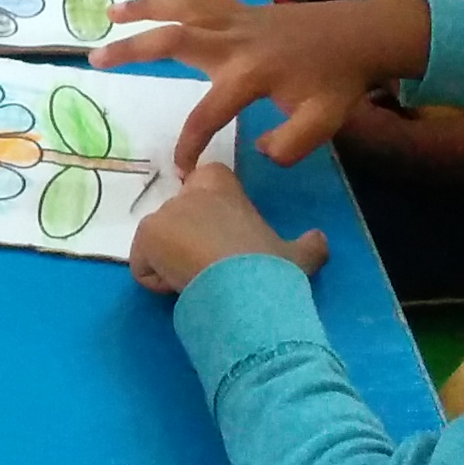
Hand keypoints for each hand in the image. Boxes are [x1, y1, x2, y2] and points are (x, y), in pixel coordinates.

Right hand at [89, 0, 430, 174]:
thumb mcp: (324, 122)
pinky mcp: (240, 8)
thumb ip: (290, 144)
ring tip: (108, 15)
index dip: (188, 144)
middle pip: (173, 39)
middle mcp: (234, 41)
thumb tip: (257, 148)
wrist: (360, 35)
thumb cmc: (338, 81)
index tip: (180, 169)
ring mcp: (235, 19)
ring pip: (180, 5)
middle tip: (96, 59)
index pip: (206, 114)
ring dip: (143, 7)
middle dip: (132, 48)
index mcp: (250, 74)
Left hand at [130, 161, 328, 296]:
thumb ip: (309, 244)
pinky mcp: (145, 238)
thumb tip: (320, 240)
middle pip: (177, 216)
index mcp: (223, 187)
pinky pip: (143, 266)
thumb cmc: (270, 267)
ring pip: (158, 243)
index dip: (206, 206)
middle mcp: (189, 193)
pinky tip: (182, 288)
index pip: (204, 176)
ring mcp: (163, 213)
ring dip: (171, 262)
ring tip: (199, 282)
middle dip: (186, 240)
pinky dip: (157, 280)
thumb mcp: (299, 255)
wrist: (244, 287)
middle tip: (211, 267)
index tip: (217, 234)